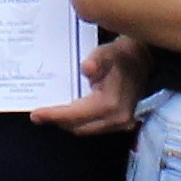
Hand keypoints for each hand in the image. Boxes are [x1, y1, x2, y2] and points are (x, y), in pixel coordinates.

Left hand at [32, 36, 146, 136]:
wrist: (145, 60)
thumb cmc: (123, 55)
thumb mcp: (108, 52)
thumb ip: (97, 60)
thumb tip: (87, 68)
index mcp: (111, 104)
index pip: (75, 115)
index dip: (54, 115)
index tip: (35, 115)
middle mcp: (117, 119)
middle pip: (78, 127)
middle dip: (58, 121)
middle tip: (40, 115)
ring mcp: (121, 124)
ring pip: (86, 129)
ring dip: (68, 123)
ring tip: (51, 114)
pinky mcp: (122, 123)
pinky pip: (94, 127)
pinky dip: (80, 121)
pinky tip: (69, 113)